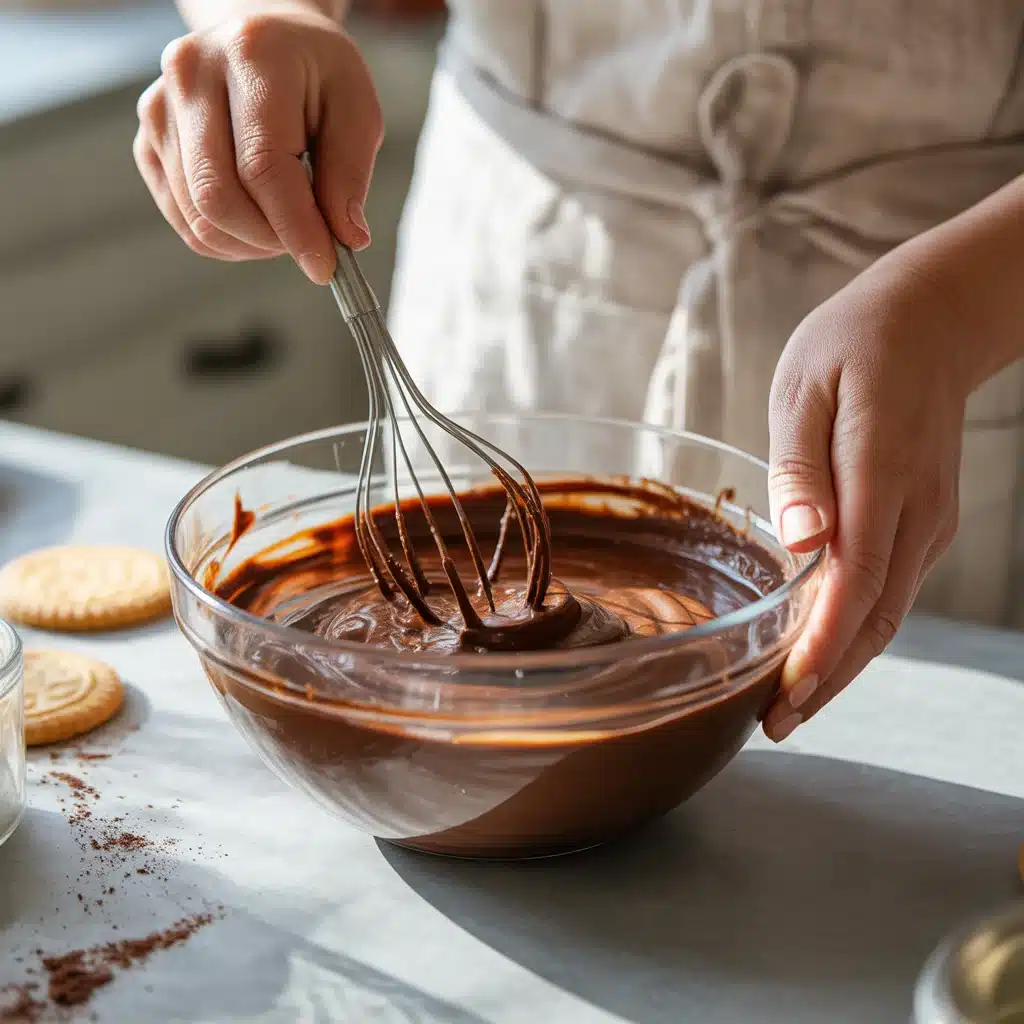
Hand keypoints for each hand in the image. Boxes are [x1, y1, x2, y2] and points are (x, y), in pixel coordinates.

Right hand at [133, 4, 382, 283]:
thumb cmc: (316, 75)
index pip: (263, 165)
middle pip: (218, 195)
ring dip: (250, 244)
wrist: (267, 41)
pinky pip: (184, 220)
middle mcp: (191, 74)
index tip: (326, 267)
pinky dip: (226, 240)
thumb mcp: (356, 110)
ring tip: (287, 227)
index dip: (295, 227)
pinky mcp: (149, 141)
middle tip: (310, 245)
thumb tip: (346, 238)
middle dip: (270, 240)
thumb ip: (350, 174)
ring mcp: (159, 108)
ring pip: (198, 216)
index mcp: (251, 55)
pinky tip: (257, 224)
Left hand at [763, 257, 969, 740]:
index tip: (788, 693)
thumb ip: (800, 467)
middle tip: (776, 725)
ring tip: (792, 705)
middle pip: (876, 613)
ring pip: (888, 610)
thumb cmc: (854, 345)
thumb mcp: (806, 387)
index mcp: (881, 471)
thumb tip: (800, 542)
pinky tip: (822, 650)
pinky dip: (858, 629)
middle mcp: (917, 508)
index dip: (823, 644)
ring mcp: (929, 518)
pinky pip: (891, 587)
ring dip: (844, 663)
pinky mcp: (925, 520)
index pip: (855, 578)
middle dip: (827, 676)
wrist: (933, 321)